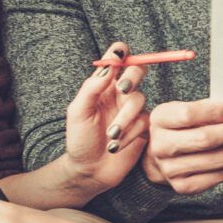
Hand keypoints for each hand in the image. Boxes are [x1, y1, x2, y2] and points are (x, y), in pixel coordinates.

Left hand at [58, 43, 149, 195]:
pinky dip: (130, 134)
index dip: (120, 52)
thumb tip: (111, 65)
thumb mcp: (78, 111)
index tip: (119, 54)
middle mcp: (120, 94)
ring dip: (124, 118)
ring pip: (140, 100)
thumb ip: (92, 87)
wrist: (90, 171)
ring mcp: (134, 110)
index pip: (116, 60)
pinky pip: (145, 122)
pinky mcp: (145, 127)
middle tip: (122, 89)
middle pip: (138, 71)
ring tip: (110, 136)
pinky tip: (116, 146)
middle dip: (132, 78)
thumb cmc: (80, 140)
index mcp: (103, 86)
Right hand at [142, 98, 222, 195]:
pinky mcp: (184, 186)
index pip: (188, 114)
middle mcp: (160, 146)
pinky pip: (220, 175)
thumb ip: (205, 108)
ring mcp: (170, 169)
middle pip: (206, 139)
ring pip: (218, 159)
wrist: (162, 155)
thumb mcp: (183, 109)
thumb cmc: (179, 127)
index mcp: (160, 120)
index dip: (216, 112)